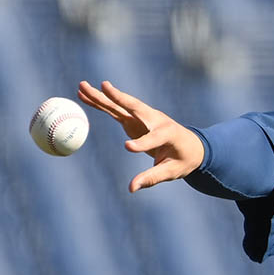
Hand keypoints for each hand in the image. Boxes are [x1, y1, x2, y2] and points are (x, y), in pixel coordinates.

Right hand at [77, 80, 204, 191]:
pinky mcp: (134, 119)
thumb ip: (151, 178)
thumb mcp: (171, 171)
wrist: (191, 145)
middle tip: (102, 86)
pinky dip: (101, 103)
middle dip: (118, 97)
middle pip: (134, 107)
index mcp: (168, 133)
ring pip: (120, 105)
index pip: (153, 138)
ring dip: (102, 96)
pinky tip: (84, 95)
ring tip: (82, 86)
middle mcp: (155, 120)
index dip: (142, 143)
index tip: (128, 147)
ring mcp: (143, 117)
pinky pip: (114, 110)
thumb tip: (132, 188)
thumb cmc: (183, 159)